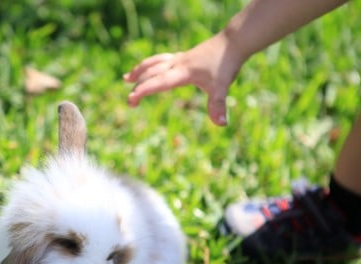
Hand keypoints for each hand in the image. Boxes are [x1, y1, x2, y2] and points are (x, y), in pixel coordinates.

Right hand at [123, 33, 243, 125]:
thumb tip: (221, 124)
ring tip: (127, 78)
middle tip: (129, 101)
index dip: (144, 91)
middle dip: (139, 86)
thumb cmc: (226, 64)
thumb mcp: (223, 87)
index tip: (131, 100)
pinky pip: (161, 60)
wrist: (234, 42)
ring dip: (140, 70)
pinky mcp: (183, 56)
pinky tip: (150, 69)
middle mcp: (177, 64)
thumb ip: (218, 106)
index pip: (159, 83)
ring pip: (154, 63)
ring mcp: (179, 59)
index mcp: (183, 73)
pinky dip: (151, 65)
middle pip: (152, 73)